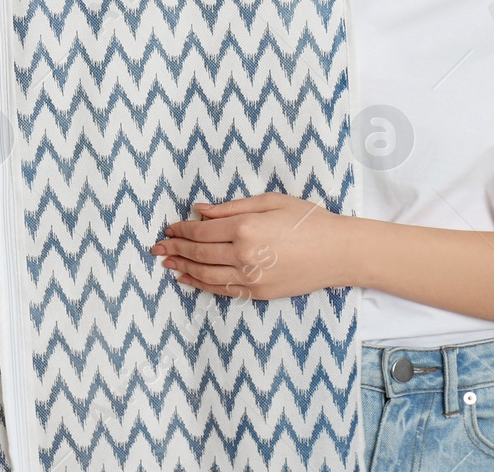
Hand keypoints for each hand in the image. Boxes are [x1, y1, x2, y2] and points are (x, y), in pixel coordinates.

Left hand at [149, 192, 354, 299]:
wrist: (338, 252)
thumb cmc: (307, 220)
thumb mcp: (270, 201)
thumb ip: (231, 207)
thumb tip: (200, 210)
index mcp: (246, 227)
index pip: (201, 231)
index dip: (180, 230)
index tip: (168, 229)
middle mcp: (244, 254)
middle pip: (198, 253)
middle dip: (174, 249)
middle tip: (156, 248)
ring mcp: (251, 277)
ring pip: (205, 275)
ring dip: (182, 268)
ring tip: (166, 263)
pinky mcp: (258, 293)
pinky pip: (221, 290)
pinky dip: (200, 285)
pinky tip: (187, 280)